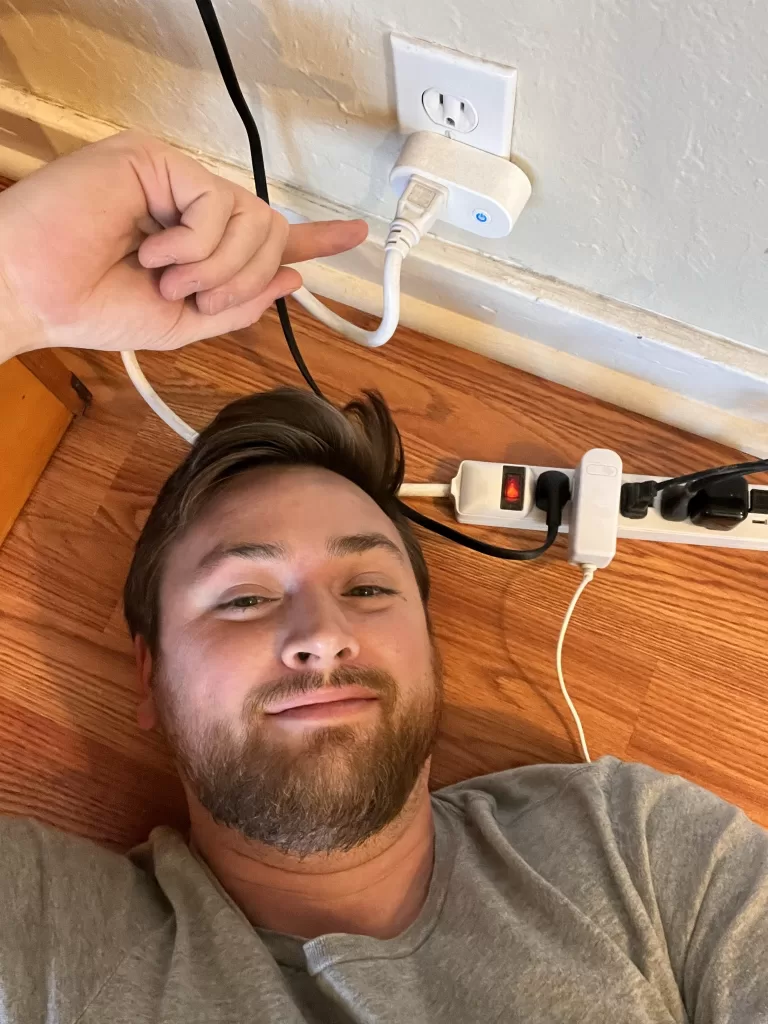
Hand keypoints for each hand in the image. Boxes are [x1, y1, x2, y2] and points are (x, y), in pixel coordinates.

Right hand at [0, 131, 366, 356]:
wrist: (37, 296)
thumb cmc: (93, 306)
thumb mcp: (182, 321)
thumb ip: (238, 303)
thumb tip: (294, 276)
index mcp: (199, 240)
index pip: (267, 234)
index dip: (313, 236)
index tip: (353, 234)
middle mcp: (192, 203)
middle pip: (271, 232)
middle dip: (246, 280)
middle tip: (199, 299)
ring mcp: (175, 178)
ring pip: (254, 220)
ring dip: (217, 270)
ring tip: (165, 278)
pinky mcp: (157, 160)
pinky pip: (217, 206)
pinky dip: (192, 247)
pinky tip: (151, 252)